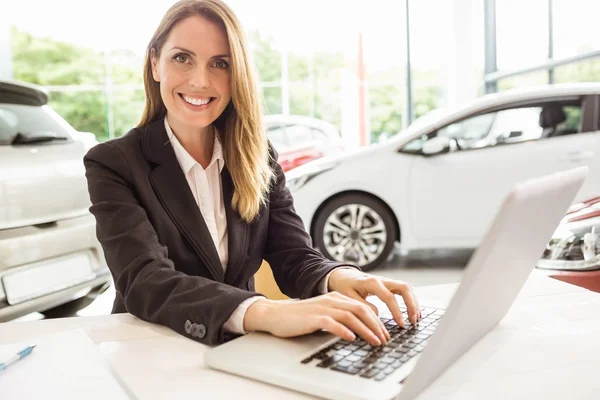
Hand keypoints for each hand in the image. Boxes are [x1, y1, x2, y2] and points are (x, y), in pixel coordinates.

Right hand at [243, 292, 390, 345]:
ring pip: (351, 316)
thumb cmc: (299, 318)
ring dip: (366, 330)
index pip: (362, 307)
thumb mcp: (323, 314)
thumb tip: (357, 331)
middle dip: (376, 325)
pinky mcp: (314, 318)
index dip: (376, 320)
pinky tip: (352, 339)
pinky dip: (344, 331)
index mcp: (336, 298)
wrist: (275, 315)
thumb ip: (339, 318)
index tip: (384, 333)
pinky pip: (333, 323)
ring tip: (375, 341)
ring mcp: (323, 308)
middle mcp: (332, 300)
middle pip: (361, 310)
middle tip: (385, 339)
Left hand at [328, 268, 420, 327]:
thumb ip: (363, 306)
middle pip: (404, 288)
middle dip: (412, 304)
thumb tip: (377, 316)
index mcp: (372, 283)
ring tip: (416, 318)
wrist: (343, 276)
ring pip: (406, 288)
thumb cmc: (344, 287)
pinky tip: (412, 311)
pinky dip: (410, 300)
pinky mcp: (389, 284)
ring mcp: (387, 281)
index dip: (397, 312)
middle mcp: (382, 280)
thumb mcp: (348, 297)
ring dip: (413, 302)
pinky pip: (403, 290)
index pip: (390, 297)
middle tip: (414, 321)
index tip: (402, 325)